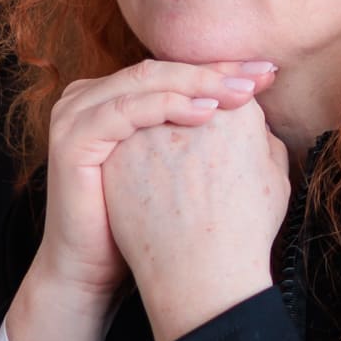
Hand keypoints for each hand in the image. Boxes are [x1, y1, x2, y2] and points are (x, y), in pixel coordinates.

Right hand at [11, 59, 276, 340]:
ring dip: (198, 84)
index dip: (221, 70)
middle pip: (162, 70)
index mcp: (115, 96)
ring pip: (146, 82)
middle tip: (261, 75)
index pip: (173, 73)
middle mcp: (90, 96)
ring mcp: (76, 114)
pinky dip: (167, 107)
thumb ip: (201, 129)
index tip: (268, 73)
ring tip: (242, 94)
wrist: (94, 271)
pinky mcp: (72, 137)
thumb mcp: (177, 165)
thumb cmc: (142, 224)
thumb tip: (256, 101)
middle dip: (216, 72)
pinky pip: (125, 110)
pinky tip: (206, 115)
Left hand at [102, 100, 290, 340]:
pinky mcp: (118, 151)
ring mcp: (148, 129)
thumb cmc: (246, 231)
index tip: (224, 108)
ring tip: (170, 143)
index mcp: (236, 111)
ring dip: (160, 115)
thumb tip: (252, 123)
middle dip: (193, 97)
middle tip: (195, 125)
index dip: (227, 93)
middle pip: (187, 87)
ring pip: (152, 107)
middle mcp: (189, 110)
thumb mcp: (276, 178)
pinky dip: (135, 140)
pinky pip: (127, 133)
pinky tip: (142, 155)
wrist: (199, 273)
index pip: (226, 85)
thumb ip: (265, 140)